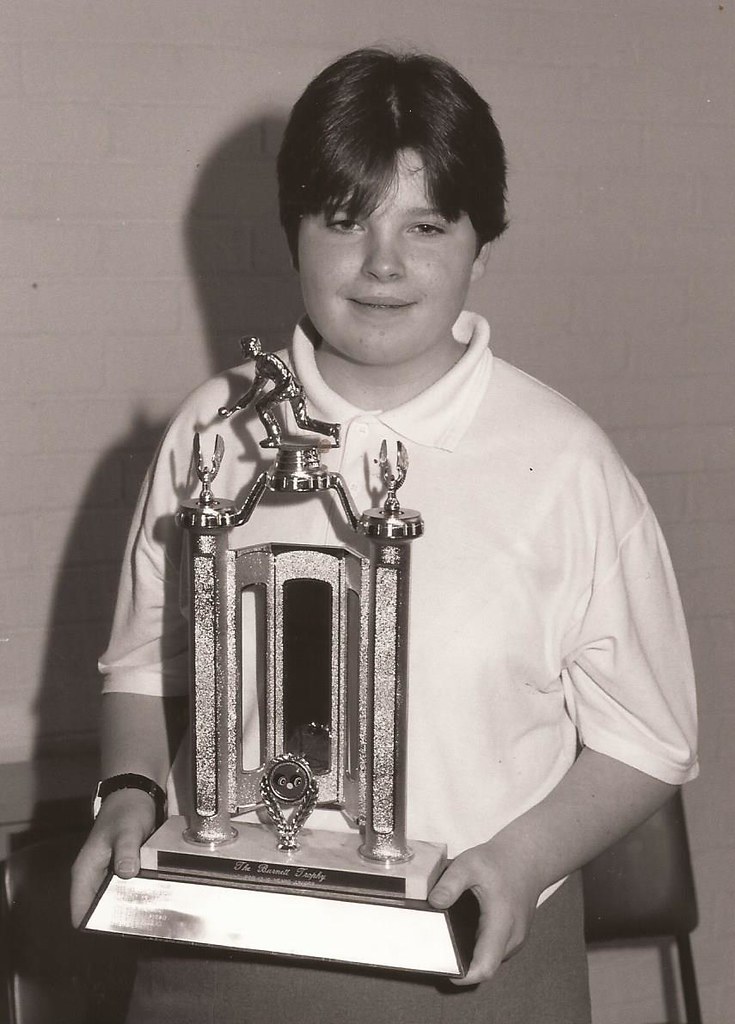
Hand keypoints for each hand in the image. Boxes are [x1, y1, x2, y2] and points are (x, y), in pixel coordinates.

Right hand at [70, 788, 156, 927]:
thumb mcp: (127, 830)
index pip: (80, 912)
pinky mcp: (122, 873)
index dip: (95, 926)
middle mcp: (92, 879)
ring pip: (114, 903)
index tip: (118, 933)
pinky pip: (126, 892)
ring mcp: (107, 877)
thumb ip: (126, 851)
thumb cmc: (126, 812)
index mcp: (84, 873)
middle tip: (142, 927)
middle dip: (117, 920)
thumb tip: (126, 874)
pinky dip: (138, 896)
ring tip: (152, 917)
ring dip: (130, 909)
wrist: (136, 794)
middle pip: (99, 912)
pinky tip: (155, 901)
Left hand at [428, 837, 542, 985]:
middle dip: (463, 963)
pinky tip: (465, 929)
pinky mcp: (515, 935)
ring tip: (450, 937)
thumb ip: (450, 884)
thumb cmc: (500, 861)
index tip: (445, 970)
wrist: (528, 857)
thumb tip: (434, 904)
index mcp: (502, 924)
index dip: (465, 976)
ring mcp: (516, 939)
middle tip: (439, 948)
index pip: (485, 966)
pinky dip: (480, 945)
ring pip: (491, 958)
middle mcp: (513, 937)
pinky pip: (495, 949)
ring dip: (472, 954)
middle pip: (486, 965)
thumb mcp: (469, 864)